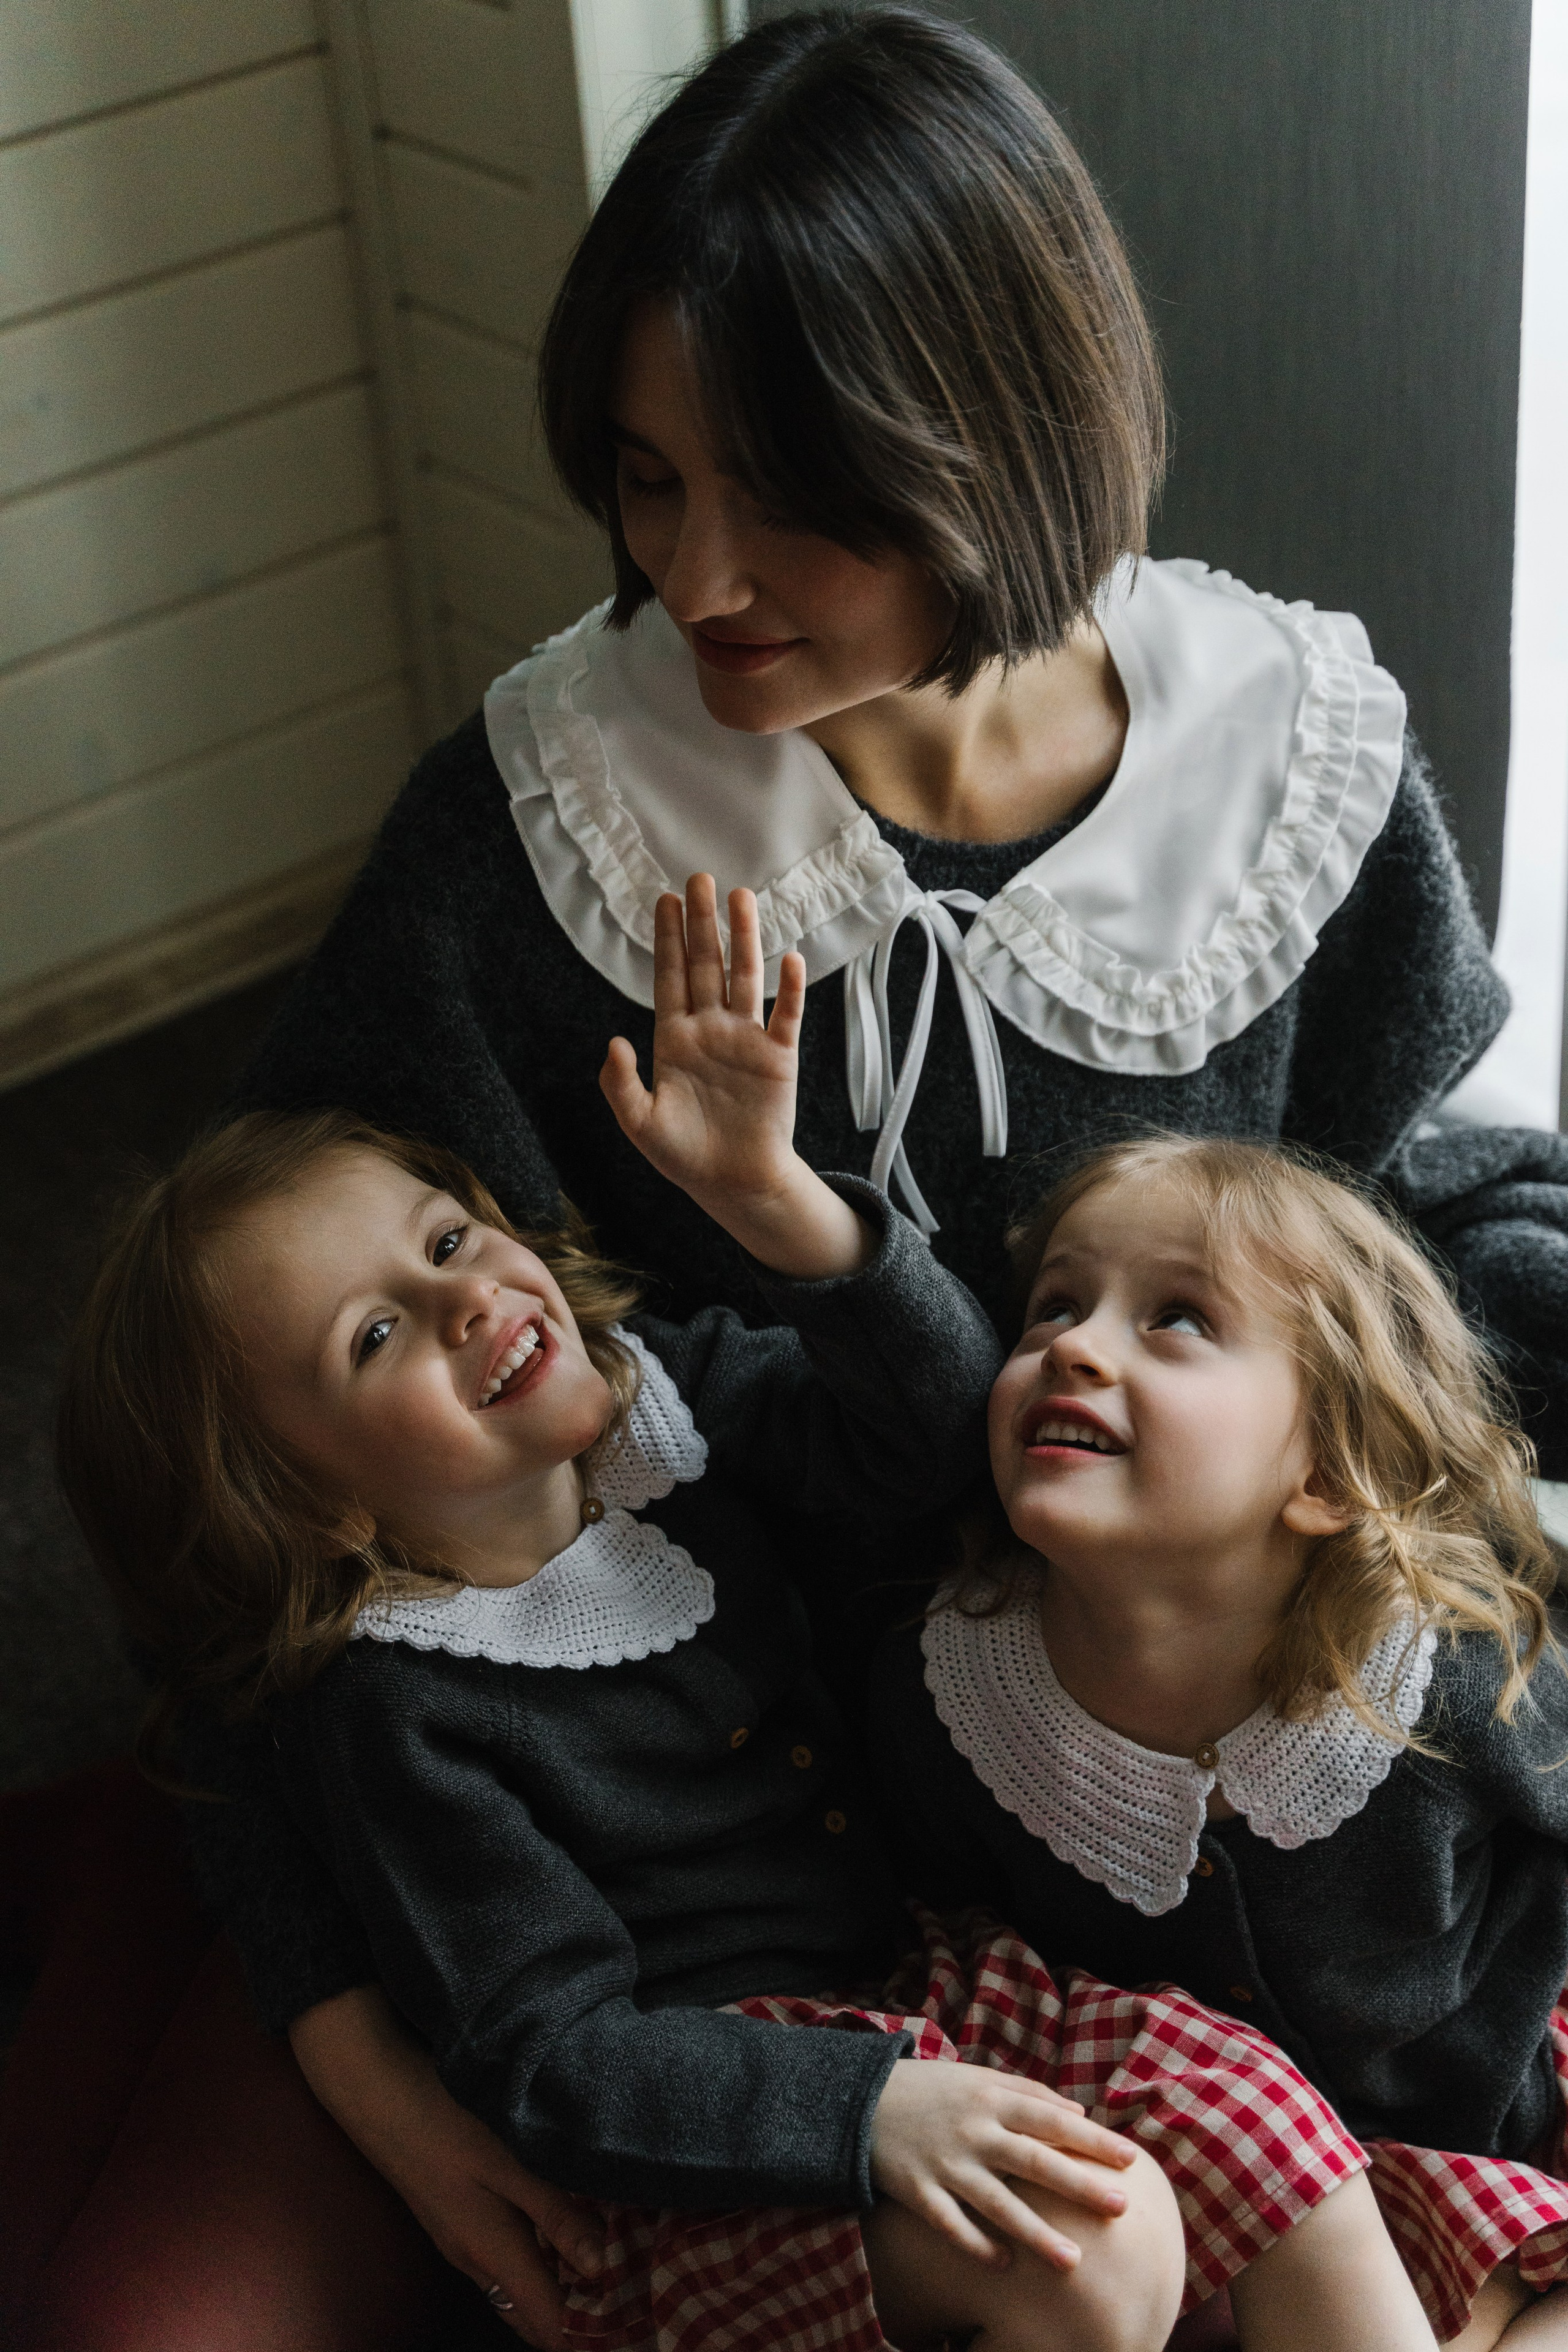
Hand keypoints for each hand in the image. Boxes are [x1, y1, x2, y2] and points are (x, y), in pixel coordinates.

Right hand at [289, 1986, 603, 2347]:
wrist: (377, 2090)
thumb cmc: (446, 2120)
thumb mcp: (509, 2162)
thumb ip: (556, 2215)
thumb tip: (603, 2269)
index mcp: (492, 2254)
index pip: (546, 2325)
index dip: (587, 2333)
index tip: (632, 2321)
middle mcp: (474, 2259)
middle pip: (533, 2312)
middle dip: (579, 2314)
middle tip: (630, 2292)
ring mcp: (461, 2238)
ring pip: (520, 2285)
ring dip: (561, 2284)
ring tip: (613, 2262)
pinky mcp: (458, 2215)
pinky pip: (508, 2257)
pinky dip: (542, 2257)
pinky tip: (567, 2227)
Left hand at [601, 873, 871, 1279]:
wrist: (734, 1182)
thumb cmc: (684, 1155)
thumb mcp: (641, 1123)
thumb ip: (621, 1084)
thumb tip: (614, 1040)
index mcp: (674, 1039)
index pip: (670, 977)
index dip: (668, 940)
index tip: (664, 899)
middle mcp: (710, 1029)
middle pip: (707, 965)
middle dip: (702, 923)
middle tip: (699, 878)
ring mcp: (745, 1039)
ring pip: (745, 977)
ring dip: (744, 938)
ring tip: (741, 897)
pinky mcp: (778, 1056)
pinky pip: (785, 1015)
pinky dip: (788, 988)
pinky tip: (788, 957)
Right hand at [868, 2057, 1136, 2272]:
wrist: (863, 2099)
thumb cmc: (935, 2090)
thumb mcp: (981, 2078)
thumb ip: (1029, 2094)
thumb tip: (1080, 2116)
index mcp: (992, 2098)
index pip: (1052, 2120)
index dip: (1091, 2140)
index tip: (1130, 2160)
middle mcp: (973, 2131)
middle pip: (1034, 2161)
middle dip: (1078, 2185)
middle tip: (1120, 2209)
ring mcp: (945, 2164)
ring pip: (997, 2204)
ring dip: (1036, 2234)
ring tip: (1073, 2262)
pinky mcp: (917, 2191)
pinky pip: (951, 2225)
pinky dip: (977, 2246)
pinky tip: (1004, 2266)